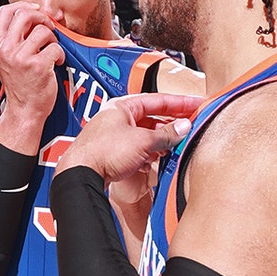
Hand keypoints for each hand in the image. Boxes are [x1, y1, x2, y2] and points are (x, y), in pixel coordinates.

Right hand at [0, 3, 65, 125]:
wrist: (24, 110)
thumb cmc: (20, 84)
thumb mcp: (8, 58)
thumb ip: (14, 37)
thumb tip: (35, 14)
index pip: (5, 12)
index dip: (23, 6)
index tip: (35, 10)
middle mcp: (5, 49)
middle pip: (24, 14)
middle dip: (42, 17)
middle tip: (49, 27)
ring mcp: (20, 58)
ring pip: (43, 30)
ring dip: (53, 39)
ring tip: (52, 50)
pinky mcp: (37, 66)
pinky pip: (55, 47)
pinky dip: (60, 54)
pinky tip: (56, 63)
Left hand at [56, 93, 202, 181]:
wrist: (80, 175)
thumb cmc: (103, 152)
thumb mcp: (143, 141)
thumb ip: (166, 134)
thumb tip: (184, 127)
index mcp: (123, 106)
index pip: (158, 100)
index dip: (180, 102)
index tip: (196, 103)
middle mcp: (117, 117)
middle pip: (151, 117)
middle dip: (171, 124)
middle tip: (191, 125)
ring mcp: (113, 135)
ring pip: (144, 134)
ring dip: (160, 140)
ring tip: (176, 146)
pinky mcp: (110, 152)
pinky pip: (136, 148)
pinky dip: (148, 153)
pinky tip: (154, 161)